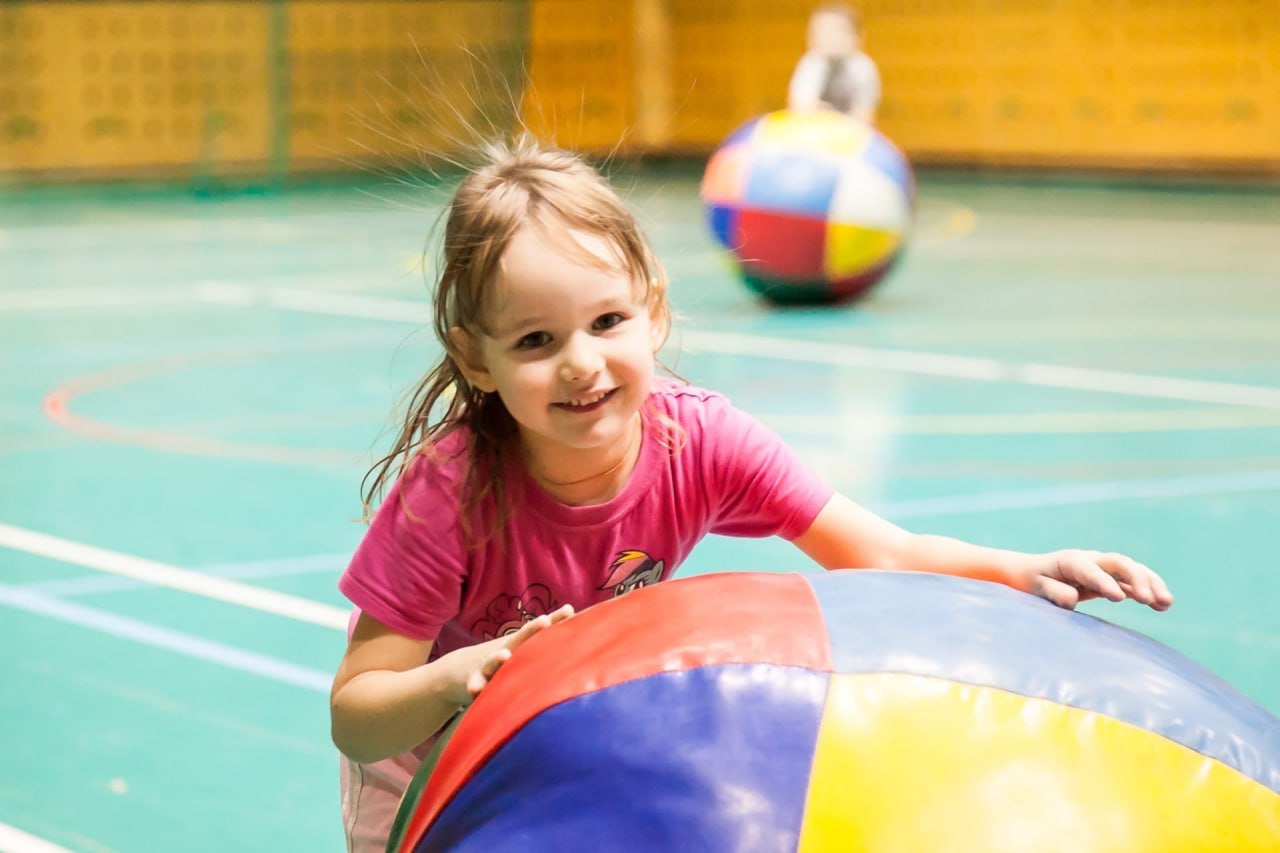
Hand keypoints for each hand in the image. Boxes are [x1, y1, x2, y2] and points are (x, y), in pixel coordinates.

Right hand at [444, 604, 574, 705]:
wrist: (457, 671)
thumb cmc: (500, 660)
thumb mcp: (518, 650)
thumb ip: (543, 645)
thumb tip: (571, 632)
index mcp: (518, 644)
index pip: (540, 630)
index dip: (555, 619)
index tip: (569, 610)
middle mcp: (504, 651)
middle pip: (519, 638)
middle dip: (532, 630)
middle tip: (544, 621)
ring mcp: (487, 666)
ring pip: (493, 662)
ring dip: (498, 659)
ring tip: (504, 655)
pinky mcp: (474, 682)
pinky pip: (475, 685)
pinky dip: (475, 686)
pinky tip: (475, 690)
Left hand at [1024, 550, 1172, 611]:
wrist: (1034, 573)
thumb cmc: (1033, 581)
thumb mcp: (1037, 588)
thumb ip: (1053, 592)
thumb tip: (1071, 600)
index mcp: (1070, 561)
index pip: (1091, 570)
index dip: (1104, 582)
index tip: (1118, 598)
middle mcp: (1091, 560)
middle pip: (1119, 564)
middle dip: (1136, 579)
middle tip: (1148, 600)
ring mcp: (1104, 568)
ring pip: (1132, 571)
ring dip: (1150, 584)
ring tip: (1166, 603)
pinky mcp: (1111, 579)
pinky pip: (1134, 583)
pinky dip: (1149, 592)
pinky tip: (1162, 606)